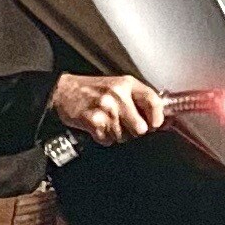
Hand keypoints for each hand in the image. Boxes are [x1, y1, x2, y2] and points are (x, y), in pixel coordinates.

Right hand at [49, 73, 165, 145]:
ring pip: (124, 137)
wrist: (64, 91)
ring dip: (118, 135)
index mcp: (127, 84)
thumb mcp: (119, 85)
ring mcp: (105, 109)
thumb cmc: (92, 90)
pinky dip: (104, 137)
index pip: (153, 102)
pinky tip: (98, 126)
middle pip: (141, 128)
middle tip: (128, 126)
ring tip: (109, 122)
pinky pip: (108, 140)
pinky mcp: (94, 122)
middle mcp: (118, 95)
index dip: (158, 117)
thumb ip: (139, 98)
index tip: (155, 124)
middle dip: (136, 131)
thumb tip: (160, 118)